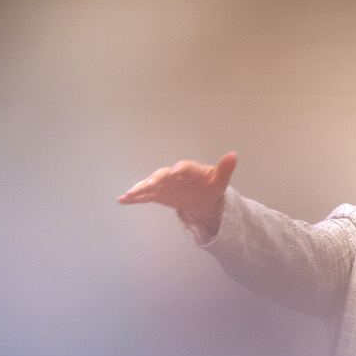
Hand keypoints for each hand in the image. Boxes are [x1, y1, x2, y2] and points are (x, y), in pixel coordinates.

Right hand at [117, 151, 237, 230]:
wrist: (202, 195)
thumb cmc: (210, 185)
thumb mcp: (220, 180)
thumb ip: (225, 168)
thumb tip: (234, 155)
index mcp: (188, 170)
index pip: (182, 168)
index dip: (179, 171)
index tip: (175, 174)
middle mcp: (172, 175)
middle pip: (162, 175)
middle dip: (156, 180)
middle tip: (150, 186)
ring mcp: (163, 184)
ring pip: (150, 185)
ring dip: (140, 188)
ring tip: (129, 194)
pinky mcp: (158, 194)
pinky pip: (145, 195)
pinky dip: (134, 197)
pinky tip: (122, 200)